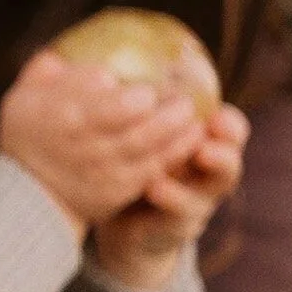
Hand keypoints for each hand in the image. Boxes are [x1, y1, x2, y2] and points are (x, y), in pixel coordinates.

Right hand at [0, 52, 207, 230]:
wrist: (27, 194)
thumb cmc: (28, 136)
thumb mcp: (24, 97)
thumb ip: (49, 71)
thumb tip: (79, 56)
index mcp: (69, 119)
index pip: (116, 109)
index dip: (140, 100)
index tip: (147, 92)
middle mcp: (90, 149)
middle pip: (142, 132)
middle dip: (172, 116)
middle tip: (185, 102)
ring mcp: (106, 174)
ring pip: (153, 153)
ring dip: (180, 136)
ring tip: (193, 120)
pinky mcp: (117, 193)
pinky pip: (154, 173)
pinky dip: (174, 157)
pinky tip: (188, 142)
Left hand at [91, 104, 248, 290]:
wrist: (125, 224)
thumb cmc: (132, 166)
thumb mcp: (132, 136)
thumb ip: (121, 106)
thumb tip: (61, 67)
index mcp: (199, 142)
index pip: (228, 128)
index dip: (229, 122)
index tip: (217, 115)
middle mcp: (206, 171)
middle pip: (230, 156)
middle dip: (225, 147)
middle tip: (211, 138)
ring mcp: (197, 199)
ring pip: (215, 186)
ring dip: (206, 173)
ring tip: (196, 156)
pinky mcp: (177, 224)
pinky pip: (180, 213)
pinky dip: (171, 199)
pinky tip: (154, 187)